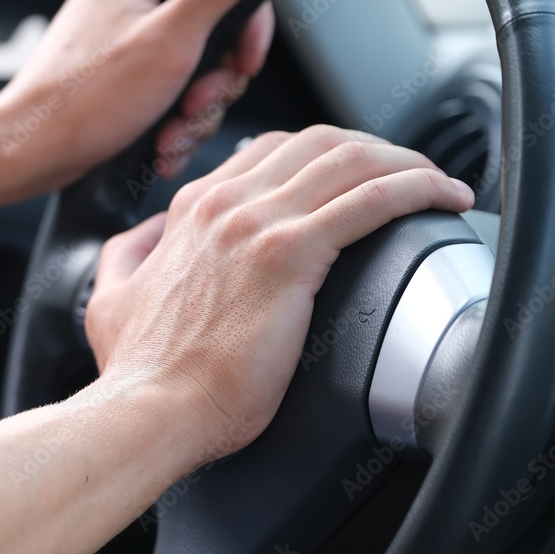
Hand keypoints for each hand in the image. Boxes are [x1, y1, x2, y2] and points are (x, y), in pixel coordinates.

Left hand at [0, 0, 273, 187]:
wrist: (32, 153)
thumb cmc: (81, 100)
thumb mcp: (169, 41)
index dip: (246, 24)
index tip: (245, 60)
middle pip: (215, 29)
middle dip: (212, 81)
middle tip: (192, 103)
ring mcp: (129, 39)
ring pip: (198, 70)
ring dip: (193, 113)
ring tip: (168, 133)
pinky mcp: (126, 76)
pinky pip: (173, 93)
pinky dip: (173, 124)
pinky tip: (159, 143)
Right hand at [85, 126, 473, 464]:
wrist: (150, 410)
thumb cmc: (141, 370)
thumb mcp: (112, 297)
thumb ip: (130, 255)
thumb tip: (150, 237)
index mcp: (194, 210)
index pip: (271, 151)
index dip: (324, 155)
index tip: (357, 177)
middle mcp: (226, 204)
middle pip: (320, 142)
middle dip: (373, 149)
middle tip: (407, 176)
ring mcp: (257, 224)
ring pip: (351, 160)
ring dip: (405, 163)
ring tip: (438, 184)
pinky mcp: (289, 256)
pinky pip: (371, 200)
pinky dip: (417, 189)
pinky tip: (442, 198)